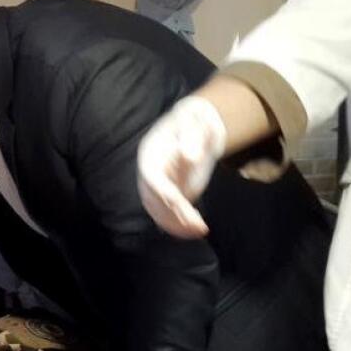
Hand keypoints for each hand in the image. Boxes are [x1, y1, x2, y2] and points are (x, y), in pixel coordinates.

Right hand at [136, 95, 226, 238]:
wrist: (198, 126)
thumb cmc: (195, 120)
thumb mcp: (196, 122)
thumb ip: (193, 138)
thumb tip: (190, 157)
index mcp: (150, 154)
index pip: (151, 178)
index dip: (163, 192)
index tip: (178, 203)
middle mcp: (150, 174)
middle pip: (154, 199)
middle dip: (173, 214)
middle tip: (196, 224)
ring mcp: (159, 187)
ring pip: (160, 211)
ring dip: (178, 224)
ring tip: (201, 230)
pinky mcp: (170, 195)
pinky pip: (169, 215)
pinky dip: (182, 225)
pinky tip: (198, 230)